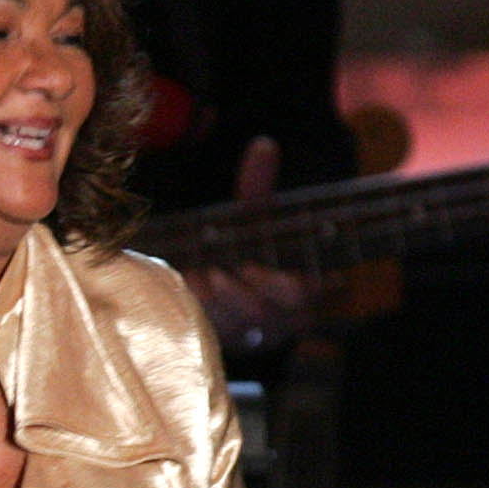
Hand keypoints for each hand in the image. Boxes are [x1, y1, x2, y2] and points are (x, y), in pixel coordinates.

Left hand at [187, 137, 314, 357]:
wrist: (244, 283)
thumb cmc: (258, 244)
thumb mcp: (260, 216)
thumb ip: (260, 188)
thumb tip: (263, 145)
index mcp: (307, 284)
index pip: (301, 291)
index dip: (276, 282)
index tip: (249, 265)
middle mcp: (285, 314)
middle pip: (264, 313)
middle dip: (236, 295)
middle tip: (213, 274)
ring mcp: (257, 332)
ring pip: (235, 326)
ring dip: (211, 304)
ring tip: (192, 279)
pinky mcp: (232, 341)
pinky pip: (214, 335)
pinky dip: (196, 315)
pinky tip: (181, 294)